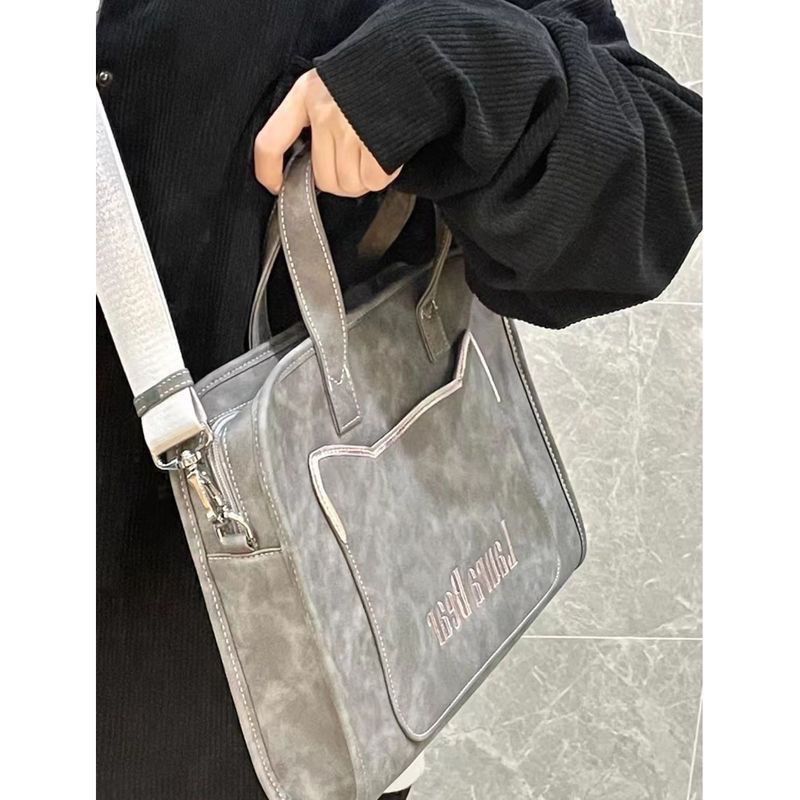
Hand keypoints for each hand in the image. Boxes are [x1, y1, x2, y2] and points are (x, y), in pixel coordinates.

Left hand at [254, 69, 401, 196]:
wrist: (413, 59)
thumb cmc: (371, 73)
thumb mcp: (330, 84)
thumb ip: (312, 118)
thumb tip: (311, 166)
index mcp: (306, 94)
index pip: (270, 143)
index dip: (269, 172)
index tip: (276, 185)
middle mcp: (324, 113)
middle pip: (323, 178)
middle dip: (340, 181)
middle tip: (354, 164)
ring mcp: (351, 130)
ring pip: (349, 184)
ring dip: (363, 179)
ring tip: (373, 154)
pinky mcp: (377, 146)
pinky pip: (374, 181)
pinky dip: (382, 176)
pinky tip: (387, 155)